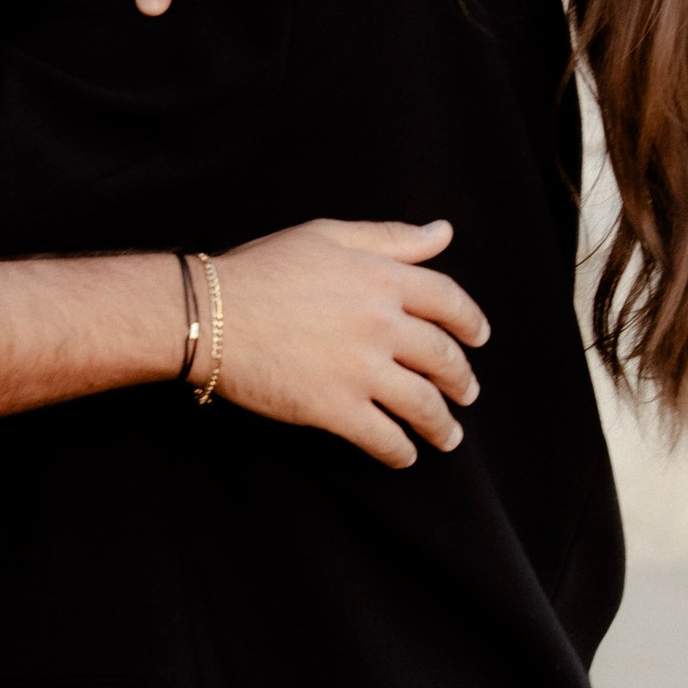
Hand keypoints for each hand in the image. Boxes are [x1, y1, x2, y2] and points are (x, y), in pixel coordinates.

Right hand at [212, 218, 486, 468]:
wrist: (210, 314)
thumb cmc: (262, 269)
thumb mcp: (328, 237)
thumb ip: (390, 238)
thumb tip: (443, 232)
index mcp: (383, 278)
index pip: (449, 300)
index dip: (470, 322)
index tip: (477, 338)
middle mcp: (381, 324)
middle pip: (442, 357)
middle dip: (461, 380)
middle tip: (466, 393)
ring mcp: (361, 369)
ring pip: (423, 404)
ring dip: (442, 424)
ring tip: (448, 436)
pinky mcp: (335, 408)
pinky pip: (384, 437)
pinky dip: (400, 450)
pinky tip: (404, 454)